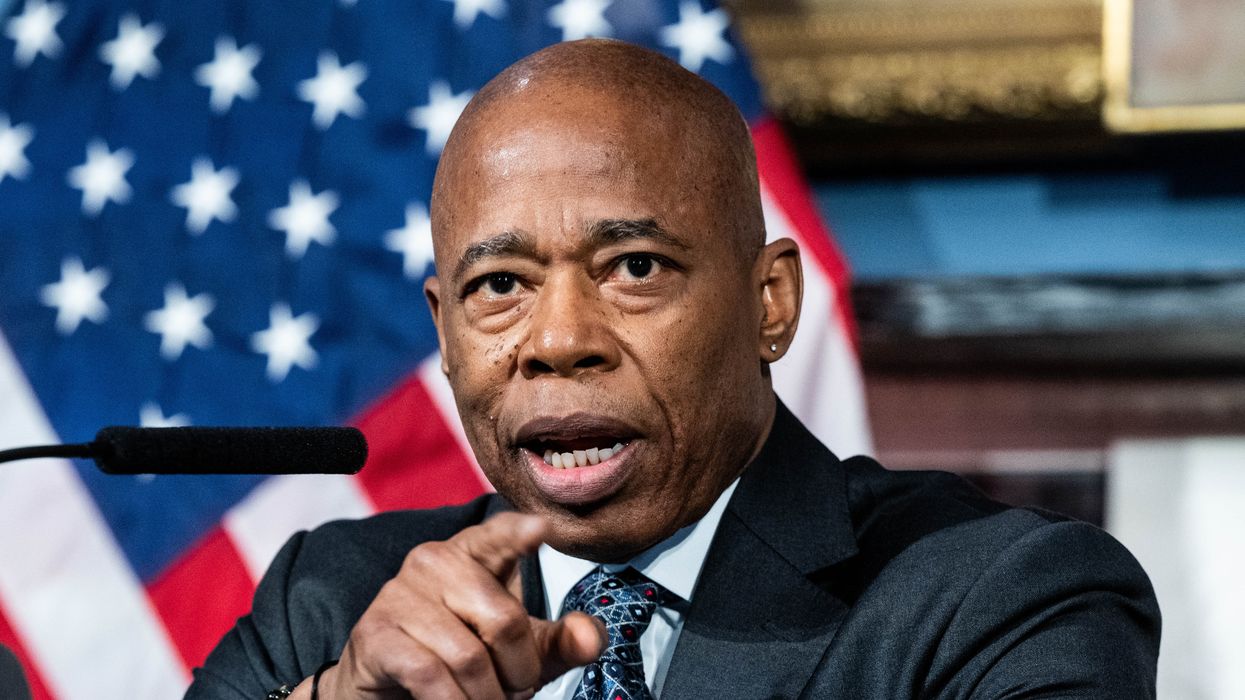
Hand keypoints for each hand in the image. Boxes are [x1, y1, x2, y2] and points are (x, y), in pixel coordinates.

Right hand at [309, 512, 605, 698]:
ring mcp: (400, 593)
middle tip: (518, 690)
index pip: (499, 533)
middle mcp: (435, 560)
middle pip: (505, 619)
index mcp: (475, 552)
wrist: (389, 686)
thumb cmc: (463, 656)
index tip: (542, 528)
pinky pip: (430, 675)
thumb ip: (560, 642)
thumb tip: (591, 638)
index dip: (519, 532)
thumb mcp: (520, 649)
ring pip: (470, 656)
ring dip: (488, 696)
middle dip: (521, 670)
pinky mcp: (376, 632)